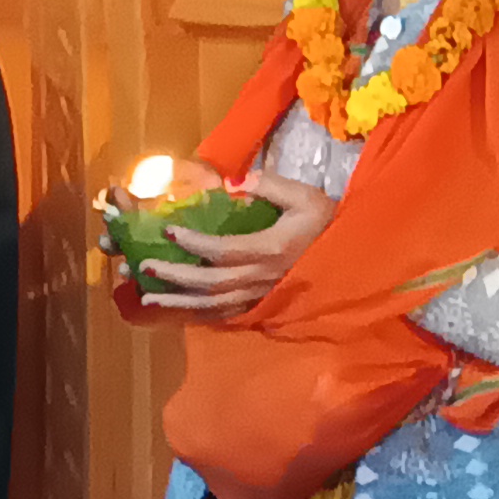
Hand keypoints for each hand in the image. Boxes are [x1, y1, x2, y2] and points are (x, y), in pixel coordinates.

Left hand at [136, 168, 331, 321]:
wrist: (352, 256)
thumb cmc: (324, 222)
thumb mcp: (304, 196)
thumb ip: (270, 187)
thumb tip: (234, 183)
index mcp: (271, 249)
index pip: (225, 250)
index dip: (195, 243)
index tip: (169, 232)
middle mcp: (262, 278)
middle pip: (211, 282)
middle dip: (176, 276)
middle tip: (145, 266)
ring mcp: (261, 296)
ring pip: (213, 304)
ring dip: (179, 302)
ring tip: (148, 297)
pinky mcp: (261, 305)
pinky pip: (225, 315)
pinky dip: (198, 315)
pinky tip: (177, 311)